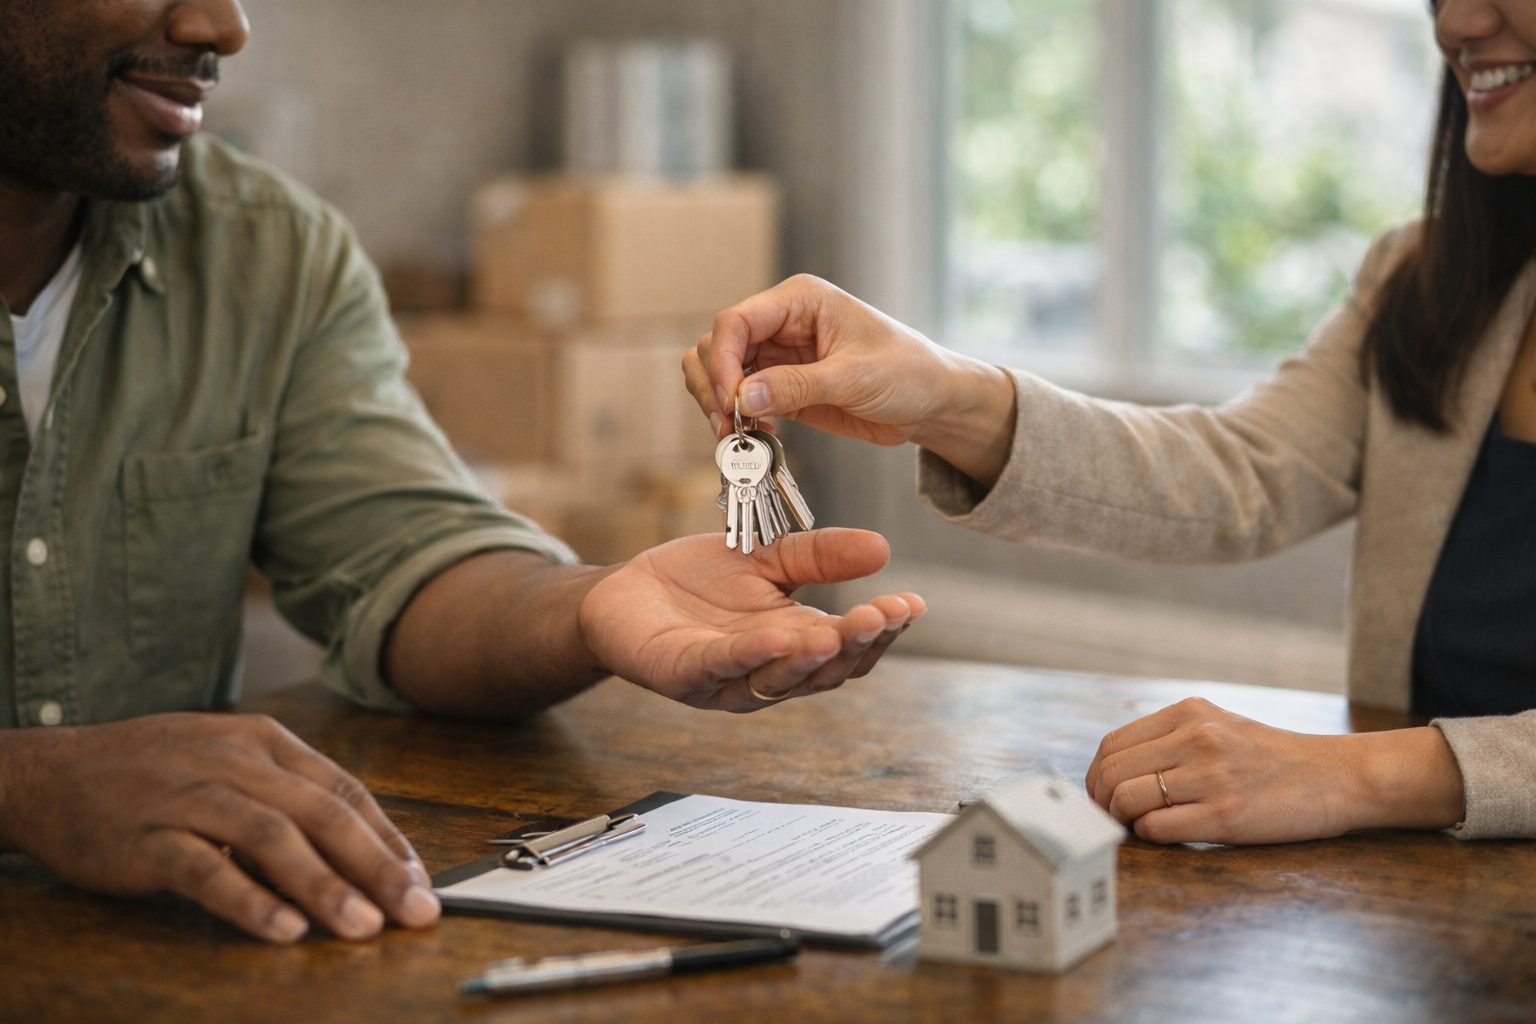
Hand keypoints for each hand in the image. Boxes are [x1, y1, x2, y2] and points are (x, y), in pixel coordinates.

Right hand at [0, 713, 440, 942]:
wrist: (53, 772)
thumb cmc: (154, 772)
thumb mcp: (229, 762)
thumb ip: (287, 798)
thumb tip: (357, 851)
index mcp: (266, 742)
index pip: (345, 791)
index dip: (388, 839)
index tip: (419, 881)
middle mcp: (236, 763)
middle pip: (324, 815)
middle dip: (377, 867)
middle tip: (415, 911)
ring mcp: (192, 797)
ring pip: (274, 840)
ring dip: (326, 887)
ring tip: (363, 927)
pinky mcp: (149, 838)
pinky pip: (207, 871)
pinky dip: (250, 901)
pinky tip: (284, 931)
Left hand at [578, 529, 923, 711]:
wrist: (623, 592)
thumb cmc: (697, 584)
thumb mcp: (768, 558)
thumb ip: (819, 557)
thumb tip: (882, 548)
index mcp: (795, 644)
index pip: (850, 649)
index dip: (883, 630)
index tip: (911, 602)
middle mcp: (767, 673)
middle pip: (824, 672)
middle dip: (857, 644)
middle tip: (884, 614)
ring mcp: (726, 682)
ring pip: (777, 679)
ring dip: (810, 658)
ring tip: (839, 632)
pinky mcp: (681, 676)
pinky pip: (719, 668)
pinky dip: (748, 656)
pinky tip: (775, 637)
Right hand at [682, 275, 1017, 485]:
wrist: (932, 403)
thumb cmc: (908, 373)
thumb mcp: (855, 378)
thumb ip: (797, 386)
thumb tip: (743, 397)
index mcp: (798, 301)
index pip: (735, 322)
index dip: (723, 362)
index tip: (731, 403)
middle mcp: (780, 324)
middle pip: (715, 346)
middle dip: (714, 386)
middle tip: (729, 427)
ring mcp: (777, 356)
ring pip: (719, 373)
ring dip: (717, 404)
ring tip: (737, 437)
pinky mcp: (780, 388)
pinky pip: (740, 400)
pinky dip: (736, 420)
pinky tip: (755, 439)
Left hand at [1083, 698, 1465, 844]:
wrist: (1336, 777)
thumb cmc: (1270, 758)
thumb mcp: (1217, 725)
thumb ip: (1169, 738)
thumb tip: (1112, 768)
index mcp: (1188, 713)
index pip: (1111, 746)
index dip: (1096, 778)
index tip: (1102, 796)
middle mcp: (1195, 738)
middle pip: (1111, 773)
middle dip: (1101, 802)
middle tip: (1112, 818)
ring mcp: (1210, 776)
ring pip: (1127, 799)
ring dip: (1122, 820)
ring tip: (1138, 826)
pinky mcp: (1226, 814)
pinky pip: (1158, 828)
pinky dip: (1149, 836)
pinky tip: (1166, 835)